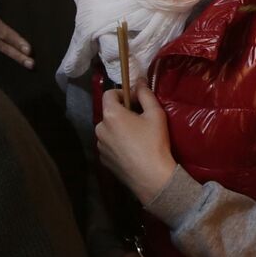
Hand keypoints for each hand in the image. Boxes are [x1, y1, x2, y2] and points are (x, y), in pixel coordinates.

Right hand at [0, 0, 32, 68]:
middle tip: (31, 64)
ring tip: (29, 65)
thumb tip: (26, 11)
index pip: (3, 33)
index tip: (28, 50)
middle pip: (2, 46)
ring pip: (0, 50)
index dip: (16, 41)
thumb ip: (6, 7)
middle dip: (17, 56)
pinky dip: (9, 55)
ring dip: (15, 58)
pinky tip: (21, 60)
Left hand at [97, 81, 176, 205]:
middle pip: (109, 113)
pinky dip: (117, 143)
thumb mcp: (156, 114)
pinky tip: (132, 150)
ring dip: (119, 128)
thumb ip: (145, 94)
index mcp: (111, 115)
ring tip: (137, 137)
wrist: (150, 175)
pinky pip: (108, 144)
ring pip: (108, 130)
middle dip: (122, 113)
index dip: (122, 93)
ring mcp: (99, 145)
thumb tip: (139, 80)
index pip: (109, 94)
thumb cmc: (154, 141)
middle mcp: (100, 128)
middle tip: (141, 120)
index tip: (136, 101)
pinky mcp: (102, 159)